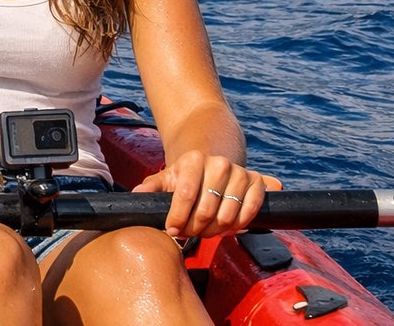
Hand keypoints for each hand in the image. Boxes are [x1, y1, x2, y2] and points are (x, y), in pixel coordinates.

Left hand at [132, 150, 272, 237]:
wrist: (212, 163)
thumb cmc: (185, 175)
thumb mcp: (166, 178)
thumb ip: (151, 187)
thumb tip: (136, 194)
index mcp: (194, 159)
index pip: (185, 195)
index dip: (178, 217)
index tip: (172, 230)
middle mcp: (219, 163)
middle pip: (206, 210)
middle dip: (195, 229)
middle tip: (189, 234)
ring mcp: (240, 172)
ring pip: (228, 215)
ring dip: (215, 231)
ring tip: (205, 232)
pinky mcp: (257, 183)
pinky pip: (250, 212)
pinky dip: (237, 226)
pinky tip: (226, 229)